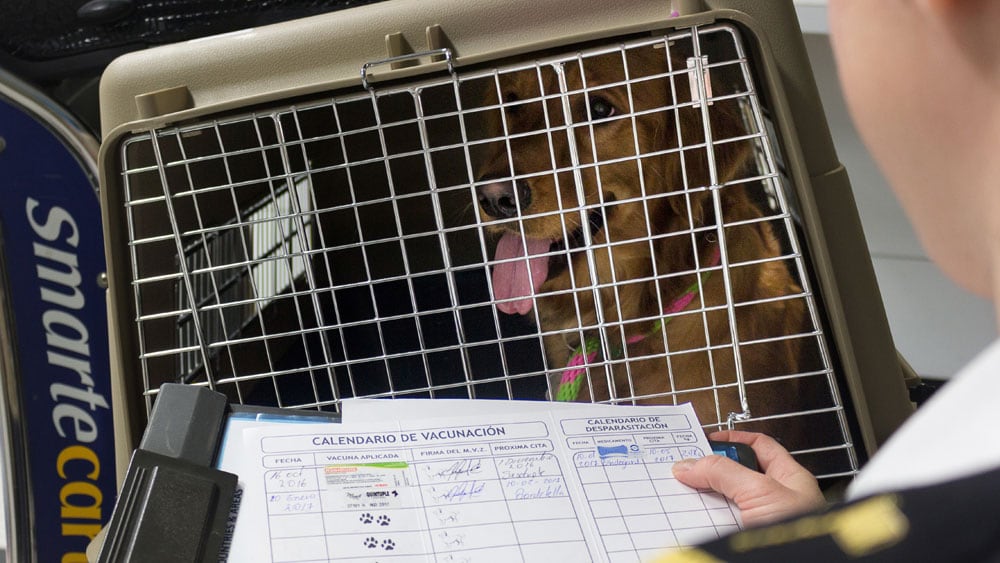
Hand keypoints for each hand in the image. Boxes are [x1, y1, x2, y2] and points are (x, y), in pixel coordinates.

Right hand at [672, 430, 825, 526]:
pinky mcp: (746, 538)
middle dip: (713, 471)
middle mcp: (776, 499)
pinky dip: (705, 522)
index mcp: (789, 478)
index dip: (733, 439)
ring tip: (690, 494)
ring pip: (726, 502)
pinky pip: (719, 525)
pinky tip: (696, 520)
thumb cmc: (804, 533)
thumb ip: (726, 473)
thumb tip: (693, 464)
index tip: (706, 440)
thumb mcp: (761, 491)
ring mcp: (761, 521)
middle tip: (691, 469)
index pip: (759, 446)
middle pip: (736, 474)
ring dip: (706, 499)